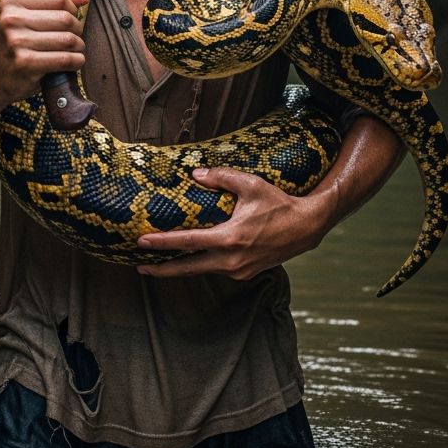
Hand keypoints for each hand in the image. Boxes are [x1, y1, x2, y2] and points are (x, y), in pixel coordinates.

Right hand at [0, 0, 86, 104]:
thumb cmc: (20, 42)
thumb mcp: (30, 16)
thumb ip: (56, 1)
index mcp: (12, 2)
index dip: (71, 8)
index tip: (70, 18)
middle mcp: (11, 19)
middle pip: (65, 18)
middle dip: (77, 29)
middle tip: (74, 37)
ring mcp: (16, 41)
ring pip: (68, 39)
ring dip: (78, 46)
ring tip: (74, 50)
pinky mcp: (25, 63)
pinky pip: (65, 59)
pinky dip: (76, 61)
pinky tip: (73, 62)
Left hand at [136, 166, 331, 280]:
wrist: (306, 227)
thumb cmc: (279, 203)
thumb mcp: (250, 184)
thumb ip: (220, 177)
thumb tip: (195, 174)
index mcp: (229, 238)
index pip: (187, 241)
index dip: (162, 242)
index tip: (142, 242)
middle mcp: (232, 260)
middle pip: (189, 268)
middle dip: (163, 269)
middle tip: (141, 268)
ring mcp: (239, 270)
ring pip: (203, 270)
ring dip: (183, 268)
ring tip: (162, 264)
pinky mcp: (246, 274)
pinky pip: (218, 269)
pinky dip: (204, 265)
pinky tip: (196, 258)